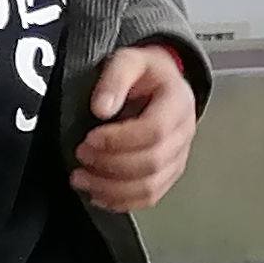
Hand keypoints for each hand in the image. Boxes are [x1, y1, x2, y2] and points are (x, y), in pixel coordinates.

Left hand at [71, 42, 200, 211]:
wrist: (158, 84)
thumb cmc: (143, 74)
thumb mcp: (128, 60)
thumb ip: (115, 78)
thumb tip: (101, 109)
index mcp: (177, 102)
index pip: (155, 131)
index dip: (119, 140)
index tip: (89, 139)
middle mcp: (183, 133)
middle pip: (152, 163)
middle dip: (110, 164)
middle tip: (80, 156)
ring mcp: (178, 157)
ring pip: (150, 187)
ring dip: (111, 189)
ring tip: (80, 179)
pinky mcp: (167, 174)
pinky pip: (149, 198)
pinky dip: (121, 202)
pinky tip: (96, 195)